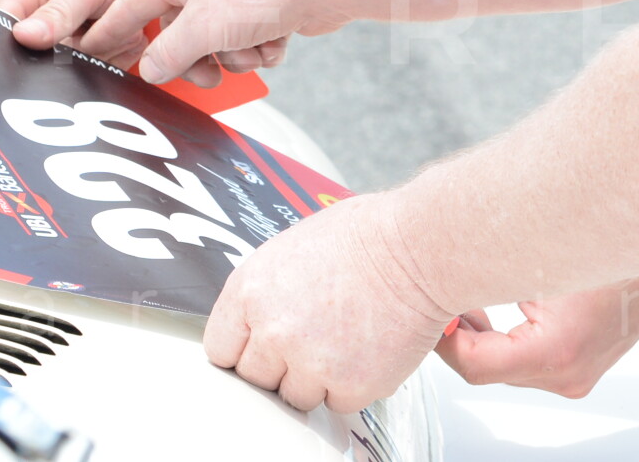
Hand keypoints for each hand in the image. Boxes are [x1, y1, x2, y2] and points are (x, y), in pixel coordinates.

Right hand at [0, 0, 183, 52]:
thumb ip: (58, 11)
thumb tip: (22, 35)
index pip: (5, 16)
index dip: (8, 38)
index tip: (31, 50)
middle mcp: (48, 15)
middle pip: (32, 50)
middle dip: (60, 52)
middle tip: (90, 42)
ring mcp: (71, 38)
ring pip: (63, 66)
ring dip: (95, 53)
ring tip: (123, 28)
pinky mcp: (94, 56)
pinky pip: (92, 74)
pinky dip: (113, 58)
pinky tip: (131, 38)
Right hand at [80, 0, 358, 85]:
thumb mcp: (203, 27)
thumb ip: (168, 52)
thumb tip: (148, 70)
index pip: (131, 3)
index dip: (111, 30)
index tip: (91, 52)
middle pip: (176, 32)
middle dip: (196, 57)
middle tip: (207, 73)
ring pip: (215, 43)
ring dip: (236, 56)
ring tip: (255, 49)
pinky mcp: (263, 7)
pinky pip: (247, 42)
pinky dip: (260, 50)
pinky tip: (277, 42)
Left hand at [206, 192, 448, 412]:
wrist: (418, 248)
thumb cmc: (369, 236)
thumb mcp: (293, 248)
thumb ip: (268, 291)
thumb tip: (259, 318)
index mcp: (251, 290)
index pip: (220, 348)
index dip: (244, 348)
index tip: (259, 348)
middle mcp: (274, 330)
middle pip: (255, 378)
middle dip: (279, 365)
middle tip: (311, 340)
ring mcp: (310, 362)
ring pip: (295, 396)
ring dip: (316, 378)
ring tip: (344, 339)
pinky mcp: (349, 386)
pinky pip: (338, 403)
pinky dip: (353, 384)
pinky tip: (366, 348)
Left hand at [435, 271, 638, 397]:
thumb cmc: (606, 248)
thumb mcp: (534, 254)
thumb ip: (482, 270)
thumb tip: (438, 272)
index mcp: (557, 350)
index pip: (475, 365)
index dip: (447, 339)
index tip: (434, 315)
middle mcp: (568, 374)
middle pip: (489, 370)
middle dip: (462, 336)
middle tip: (444, 303)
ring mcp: (575, 377)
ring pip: (506, 369)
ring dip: (485, 339)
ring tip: (470, 303)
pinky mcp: (579, 369)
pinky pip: (528, 364)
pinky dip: (508, 342)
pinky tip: (499, 313)